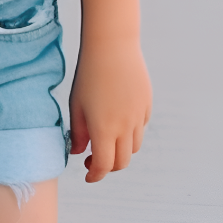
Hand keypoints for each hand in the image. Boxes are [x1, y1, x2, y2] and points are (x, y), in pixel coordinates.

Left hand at [68, 40, 150, 182]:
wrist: (112, 47)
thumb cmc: (88, 75)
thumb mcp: (76, 104)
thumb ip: (77, 133)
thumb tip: (78, 152)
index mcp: (104, 129)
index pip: (103, 165)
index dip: (95, 175)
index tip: (87, 175)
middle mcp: (125, 127)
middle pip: (121, 162)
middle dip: (108, 166)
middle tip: (92, 159)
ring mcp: (139, 116)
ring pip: (133, 147)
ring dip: (120, 150)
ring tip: (105, 139)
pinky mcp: (147, 105)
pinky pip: (140, 128)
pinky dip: (130, 133)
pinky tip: (117, 120)